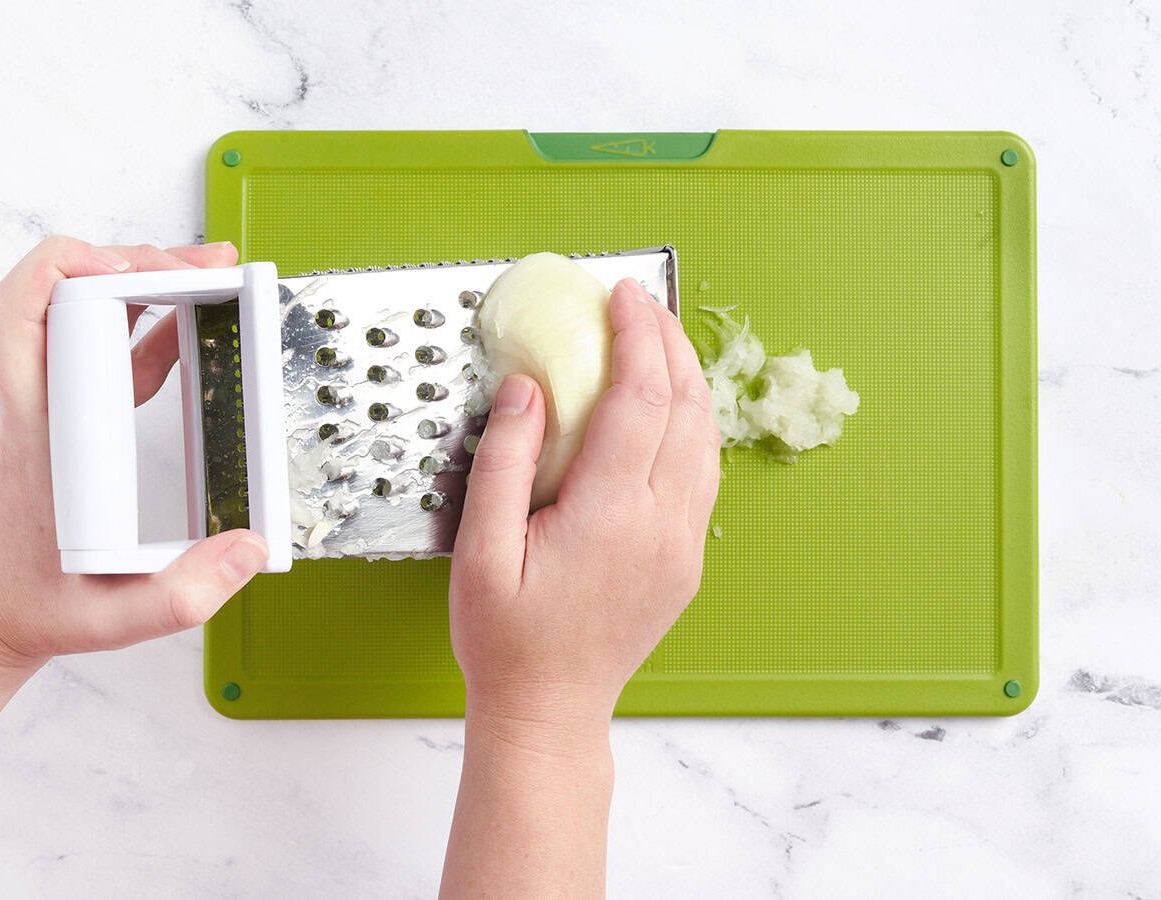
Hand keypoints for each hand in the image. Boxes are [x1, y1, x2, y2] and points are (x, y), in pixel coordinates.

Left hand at [0, 236, 267, 759]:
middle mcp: (44, 408)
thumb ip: (185, 594)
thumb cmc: (39, 608)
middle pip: (59, 296)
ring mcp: (58, 410)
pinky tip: (194, 326)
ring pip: (85, 315)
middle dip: (130, 263)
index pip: (21, 321)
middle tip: (201, 263)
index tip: (133, 270)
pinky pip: (110, 354)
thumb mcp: (116, 619)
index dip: (65, 274)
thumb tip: (251, 544)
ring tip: (208, 273)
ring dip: (143, 284)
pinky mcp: (77, 421)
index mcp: (45, 436)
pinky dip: (151, 326)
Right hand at [450, 276, 718, 727]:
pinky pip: (704, 474)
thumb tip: (528, 388)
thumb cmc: (506, 639)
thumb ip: (506, 461)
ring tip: (660, 343)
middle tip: (644, 304)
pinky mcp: (686, 560)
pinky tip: (671, 410)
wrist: (550, 710)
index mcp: (611, 514)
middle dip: (670, 344)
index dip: (636, 336)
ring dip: (689, 381)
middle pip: (686, 408)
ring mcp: (683, 544)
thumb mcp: (482, 550)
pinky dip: (693, 426)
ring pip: (707, 440)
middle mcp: (662, 524)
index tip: (623, 294)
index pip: (639, 398)